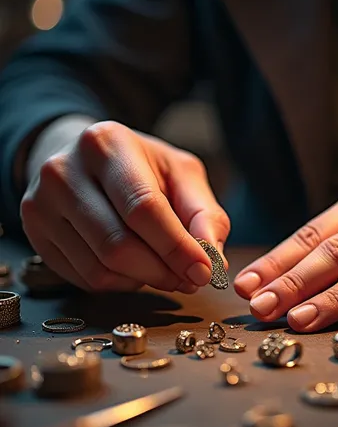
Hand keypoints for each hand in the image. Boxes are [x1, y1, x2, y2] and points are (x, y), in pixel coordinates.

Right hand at [21, 121, 229, 292]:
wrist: (83, 160)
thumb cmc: (139, 166)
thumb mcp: (180, 173)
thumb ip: (204, 212)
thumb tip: (212, 257)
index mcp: (106, 143)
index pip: (143, 207)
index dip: (176, 247)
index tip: (203, 272)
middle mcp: (64, 171)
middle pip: (118, 244)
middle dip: (162, 271)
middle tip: (188, 278)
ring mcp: (41, 203)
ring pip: (100, 268)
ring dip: (142, 280)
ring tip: (163, 269)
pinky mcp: (35, 232)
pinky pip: (84, 278)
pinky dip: (119, 283)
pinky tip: (132, 267)